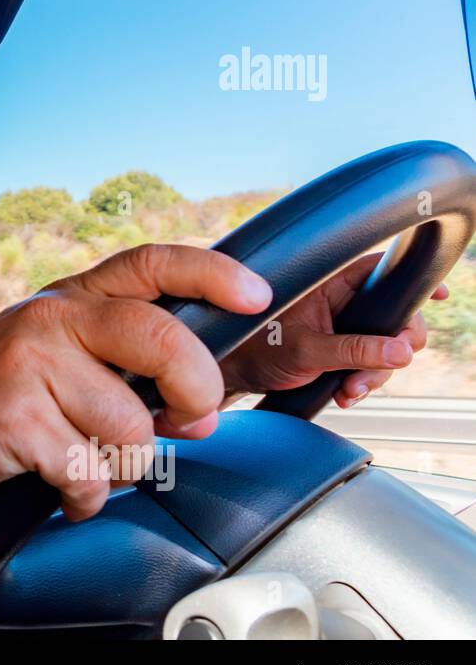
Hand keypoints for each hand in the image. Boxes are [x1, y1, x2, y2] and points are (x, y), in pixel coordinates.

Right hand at [0, 244, 270, 520]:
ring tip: (87, 461)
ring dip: (122, 464)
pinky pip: (88, 472)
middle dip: (195, 390)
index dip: (213, 275)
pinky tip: (60, 486)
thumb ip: (125, 364)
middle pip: (160, 339)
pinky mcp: (15, 419)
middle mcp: (52, 319)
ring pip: (130, 427)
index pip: (151, 263)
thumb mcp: (56, 350)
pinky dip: (84, 495)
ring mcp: (30, 366)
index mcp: (71, 297)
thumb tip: (203, 408)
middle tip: (192, 421)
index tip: (256, 297)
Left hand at [219, 252, 445, 407]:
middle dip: (393, 349)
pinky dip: (361, 380)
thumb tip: (402, 352)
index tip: (435, 294)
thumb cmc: (253, 349)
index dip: (409, 281)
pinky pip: (366, 361)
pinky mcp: (336, 348)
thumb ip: (355, 350)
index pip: (379, 270)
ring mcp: (338, 325)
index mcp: (328, 283)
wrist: (229, 374)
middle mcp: (337, 299)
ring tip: (349, 390)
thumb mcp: (307, 351)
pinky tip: (344, 394)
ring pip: (383, 344)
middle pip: (392, 315)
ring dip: (374, 373)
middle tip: (376, 372)